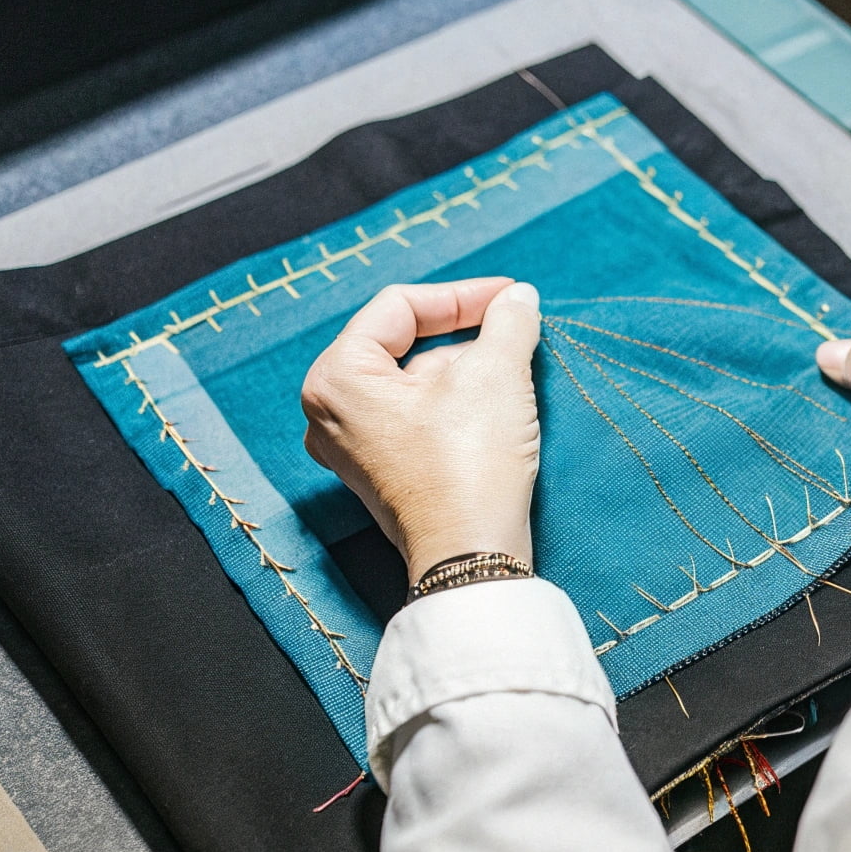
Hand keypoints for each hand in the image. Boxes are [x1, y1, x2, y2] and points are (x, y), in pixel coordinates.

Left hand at [302, 278, 542, 583]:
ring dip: (467, 372)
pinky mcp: (382, 476)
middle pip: (407, 346)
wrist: (472, 556)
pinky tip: (497, 411)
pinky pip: (417, 420)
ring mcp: (352, 449)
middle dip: (466, 337)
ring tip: (515, 375)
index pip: (401, 308)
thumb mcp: (497, 374)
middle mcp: (331, 412)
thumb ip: (508, 322)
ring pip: (416, 384)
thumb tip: (519, 299)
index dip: (464, 295)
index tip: (512, 296)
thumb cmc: (470, 464)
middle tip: (516, 333)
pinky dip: (456, 406)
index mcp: (337, 377)